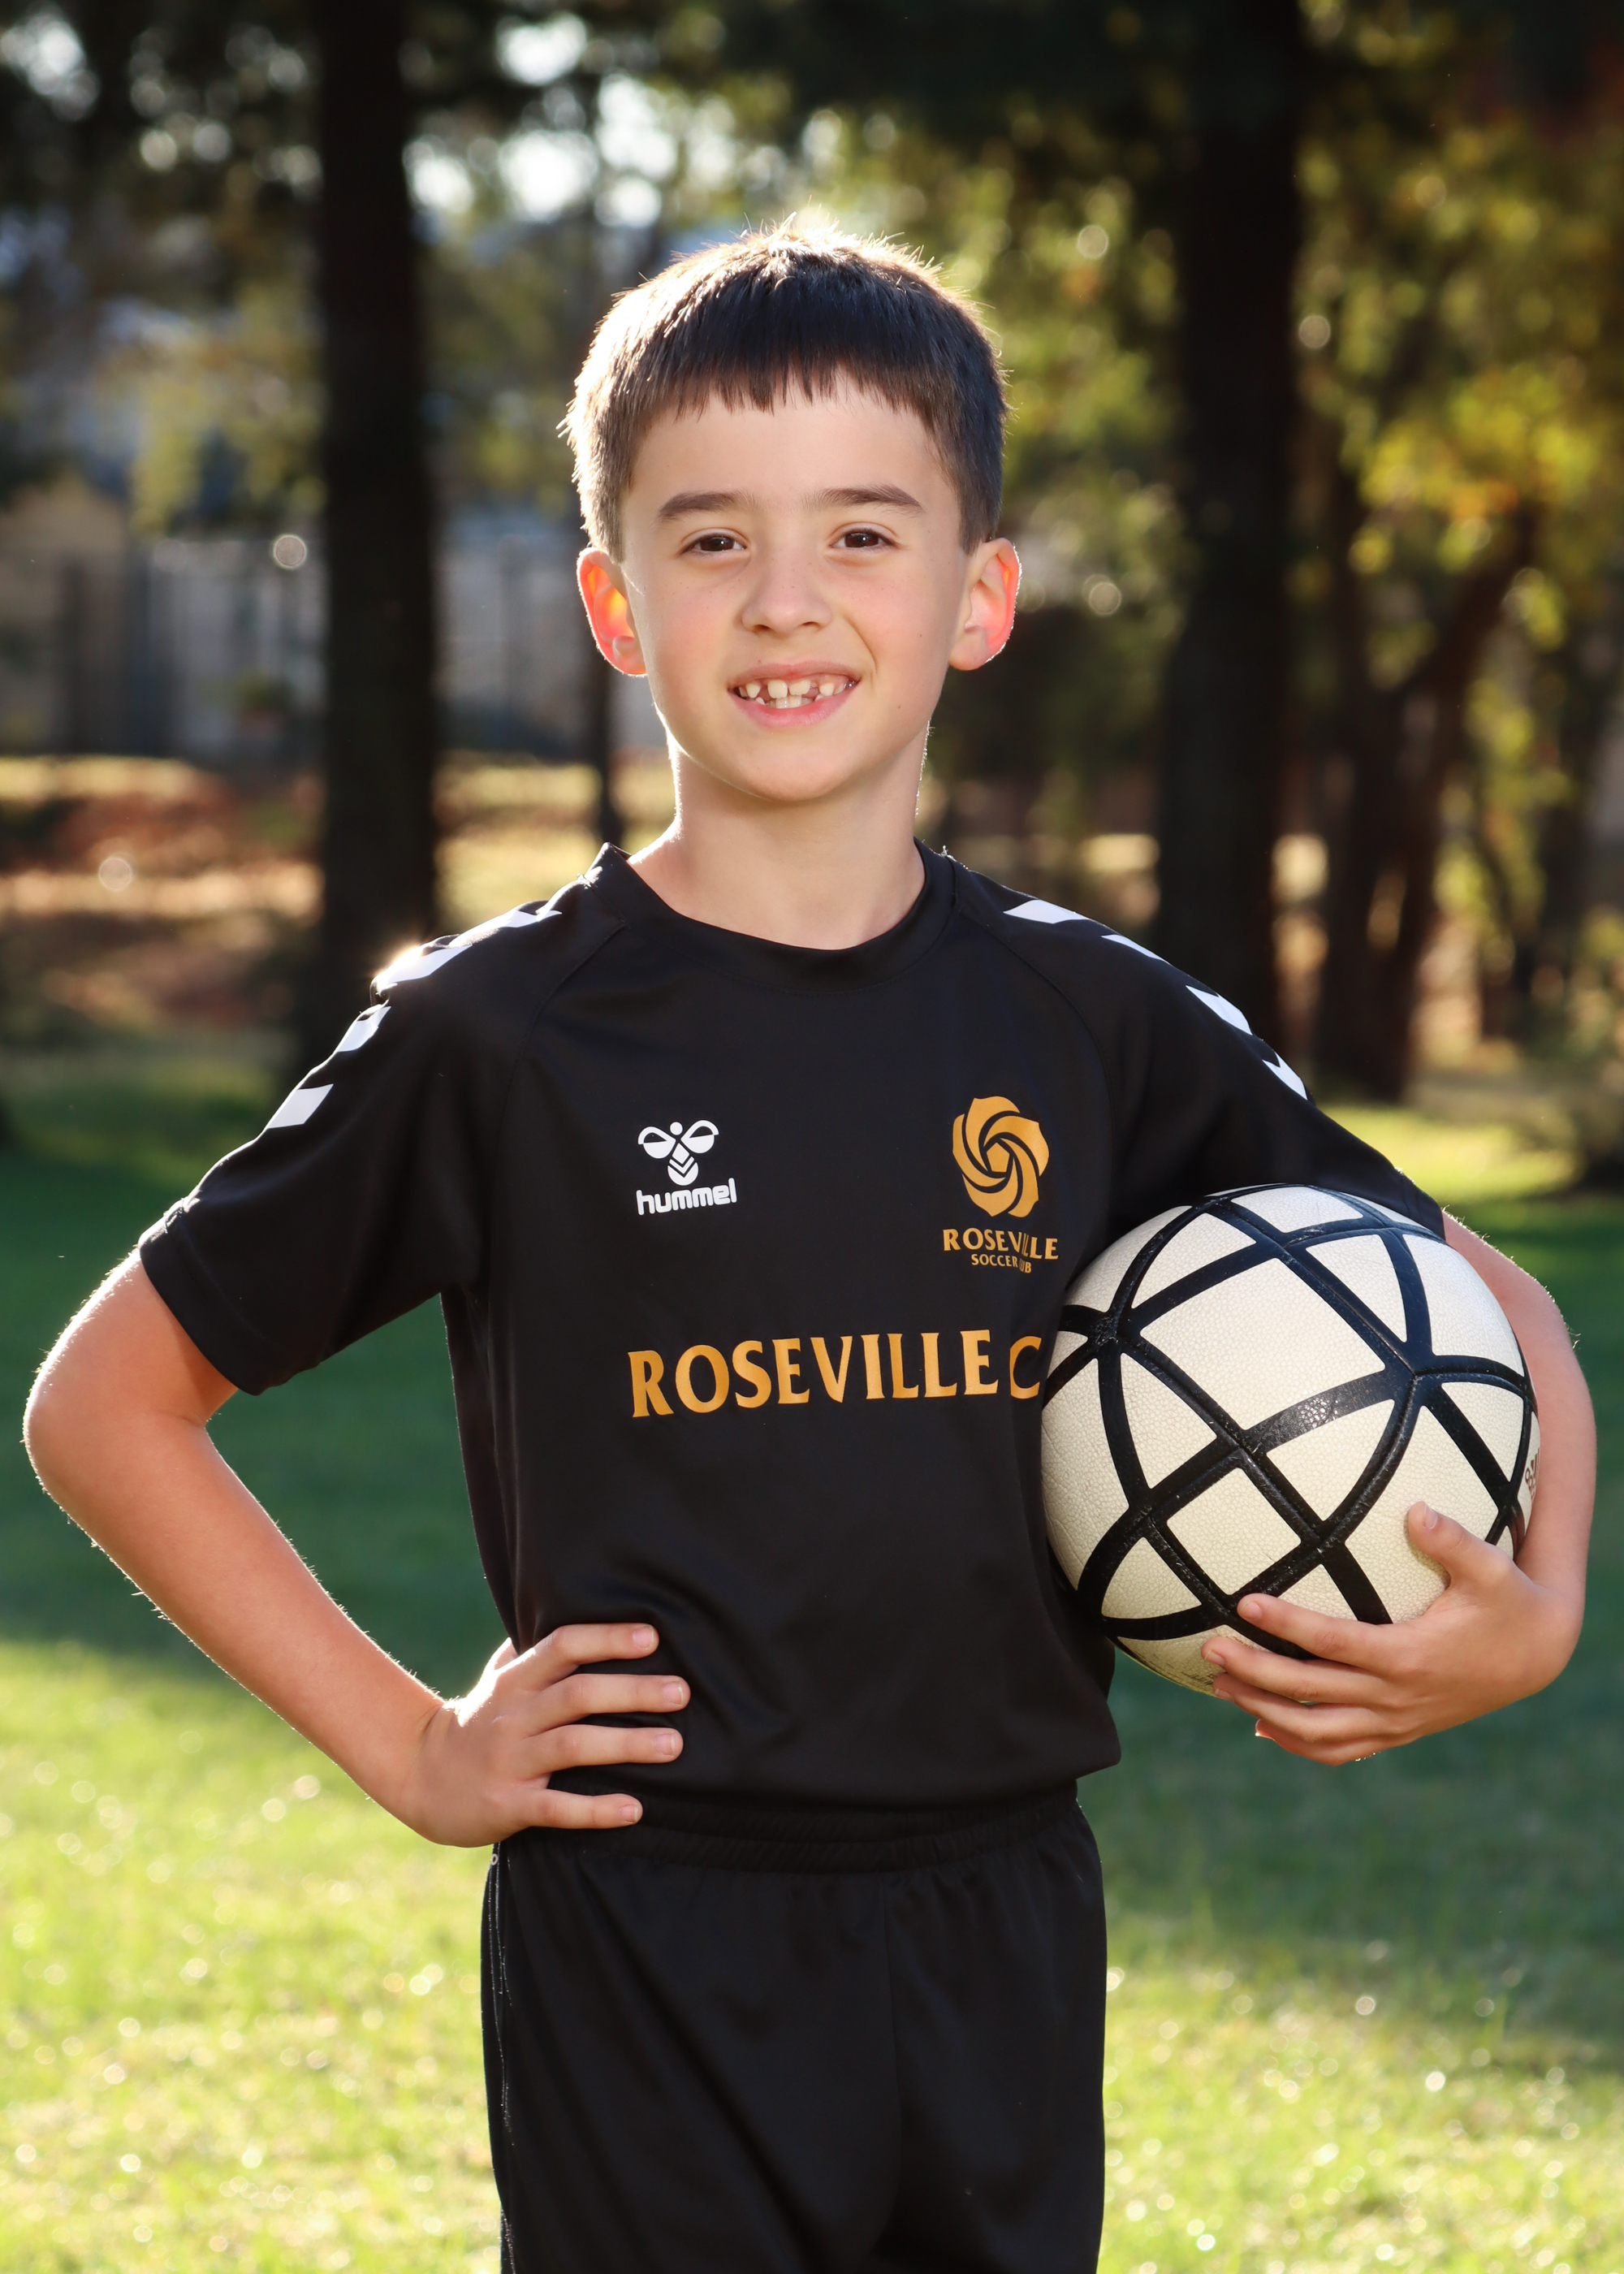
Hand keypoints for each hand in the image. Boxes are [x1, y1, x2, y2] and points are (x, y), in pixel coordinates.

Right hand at [397, 1623, 687, 1842]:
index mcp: (516, 1680)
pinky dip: (595, 1810)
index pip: (562, 1646)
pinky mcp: (506, 1805)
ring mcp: (509, 1760)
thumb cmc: (477, 1721)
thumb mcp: (497, 1678)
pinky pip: (555, 1808)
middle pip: (577, 1694)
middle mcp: (513, 1715)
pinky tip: (633, 1809)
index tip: (652, 1638)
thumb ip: (532, 1647)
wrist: (420, 1776)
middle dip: (632, 1690)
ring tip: (673, 1746)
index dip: (606, 1638)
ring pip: (572, 1746)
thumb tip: (573, 1601)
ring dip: (626, 1745)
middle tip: (682, 1692)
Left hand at [1200, 1504, 1581, 1765]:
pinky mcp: (1399, 1731)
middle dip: (1254, 1673)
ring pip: (1317, 1732)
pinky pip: (1340, 1749)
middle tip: (1209, 1647)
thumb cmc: (1508, 1602)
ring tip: (1219, 1686)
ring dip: (1264, 1711)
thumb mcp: (1492, 1569)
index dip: (1287, 1623)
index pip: (1333, 1642)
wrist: (1535, 1656)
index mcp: (1408, 1655)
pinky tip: (1262, 1727)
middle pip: (1310, 1692)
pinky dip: (1297, 1743)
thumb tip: (1416, 1508)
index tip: (1244, 1602)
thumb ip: (1454, 1540)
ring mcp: (1396, 1721)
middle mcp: (1396, 1696)